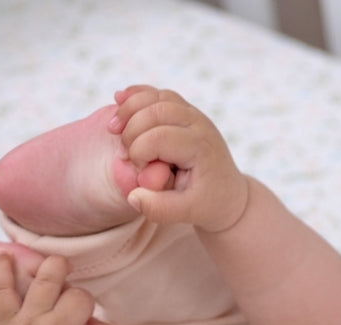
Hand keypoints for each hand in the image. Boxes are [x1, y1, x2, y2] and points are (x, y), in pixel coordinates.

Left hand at [0, 253, 116, 324]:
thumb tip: (95, 319)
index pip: (78, 297)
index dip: (86, 301)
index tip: (84, 313)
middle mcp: (33, 323)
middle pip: (45, 279)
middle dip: (55, 266)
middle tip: (57, 263)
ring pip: (1, 288)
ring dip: (3, 267)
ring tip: (3, 254)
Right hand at [110, 86, 249, 232]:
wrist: (227, 193)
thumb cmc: (207, 203)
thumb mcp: (187, 213)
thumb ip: (160, 209)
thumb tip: (133, 196)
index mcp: (200, 148)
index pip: (159, 138)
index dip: (138, 153)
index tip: (140, 172)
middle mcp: (199, 125)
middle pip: (155, 111)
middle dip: (131, 131)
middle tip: (122, 154)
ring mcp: (193, 114)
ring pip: (156, 97)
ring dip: (129, 109)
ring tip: (113, 129)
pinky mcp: (184, 111)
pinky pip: (158, 94)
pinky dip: (137, 95)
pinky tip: (118, 99)